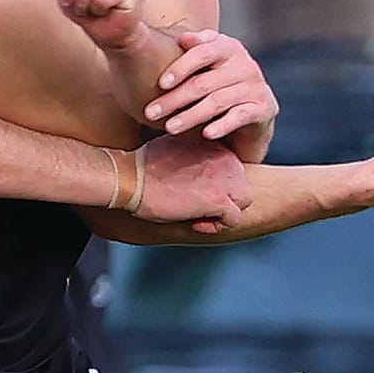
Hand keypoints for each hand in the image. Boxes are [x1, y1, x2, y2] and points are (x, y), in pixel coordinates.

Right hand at [133, 135, 253, 233]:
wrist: (129, 177)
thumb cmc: (144, 167)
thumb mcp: (177, 152)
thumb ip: (196, 158)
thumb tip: (199, 173)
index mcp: (215, 145)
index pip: (233, 173)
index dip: (217, 188)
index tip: (192, 194)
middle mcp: (226, 158)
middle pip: (242, 187)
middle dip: (224, 202)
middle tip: (196, 209)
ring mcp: (225, 178)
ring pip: (243, 203)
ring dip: (223, 215)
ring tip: (197, 217)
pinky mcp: (219, 198)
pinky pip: (233, 219)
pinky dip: (215, 227)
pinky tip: (194, 223)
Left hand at [145, 28, 278, 157]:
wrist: (253, 111)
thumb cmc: (220, 83)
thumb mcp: (208, 62)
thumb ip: (194, 48)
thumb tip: (182, 38)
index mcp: (229, 47)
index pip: (202, 53)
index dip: (181, 67)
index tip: (161, 84)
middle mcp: (245, 64)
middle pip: (204, 83)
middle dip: (174, 100)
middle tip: (150, 113)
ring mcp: (255, 86)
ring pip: (217, 102)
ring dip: (190, 116)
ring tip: (169, 128)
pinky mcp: (264, 108)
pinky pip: (240, 117)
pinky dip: (222, 125)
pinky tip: (206, 134)